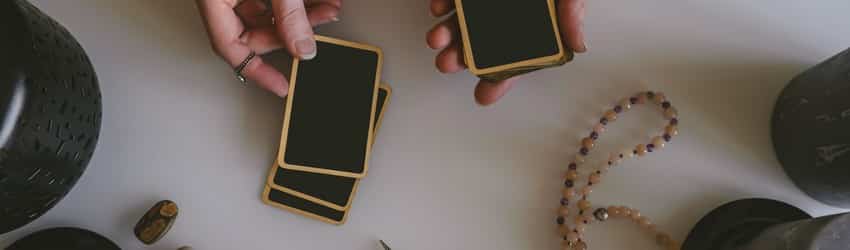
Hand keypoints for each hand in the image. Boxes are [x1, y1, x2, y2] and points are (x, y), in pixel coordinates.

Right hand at [196, 0, 341, 96]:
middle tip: (319, 31)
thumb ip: (290, 14)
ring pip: (266, 11)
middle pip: (253, 30)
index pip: (229, 47)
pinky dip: (295, 1)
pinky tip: (318, 0)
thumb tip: (302, 46)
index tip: (281, 86)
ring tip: (328, 9)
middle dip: (294, 31)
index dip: (257, 71)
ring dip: (301, 13)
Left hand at [427, 0, 586, 105]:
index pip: (513, 61)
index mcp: (530, 26)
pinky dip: (442, 3)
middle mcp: (504, 15)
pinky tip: (437, 10)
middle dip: (459, 58)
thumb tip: (578, 45)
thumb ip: (573, 13)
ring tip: (436, 39)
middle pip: (478, 45)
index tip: (483, 97)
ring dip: (445, 35)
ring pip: (459, 23)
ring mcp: (483, 0)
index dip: (500, 81)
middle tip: (448, 64)